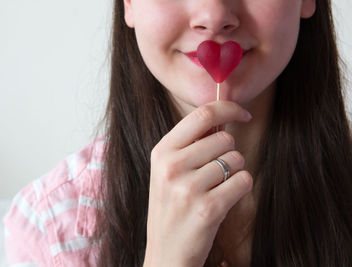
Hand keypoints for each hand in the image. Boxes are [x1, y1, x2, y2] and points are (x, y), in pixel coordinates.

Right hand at [143, 100, 252, 266]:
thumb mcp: (167, 171)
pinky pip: (243, 180)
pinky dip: (241, 187)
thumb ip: (190, 143)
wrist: (166, 253)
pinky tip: (225, 198)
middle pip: (224, 138)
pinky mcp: (207, 208)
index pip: (202, 115)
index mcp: (161, 152)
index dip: (228, 108)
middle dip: (229, 151)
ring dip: (234, 172)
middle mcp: (171, 166)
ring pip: (236, 159)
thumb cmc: (171, 207)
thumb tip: (223, 116)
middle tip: (216, 171)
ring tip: (216, 188)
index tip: (243, 113)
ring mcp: (188, 188)